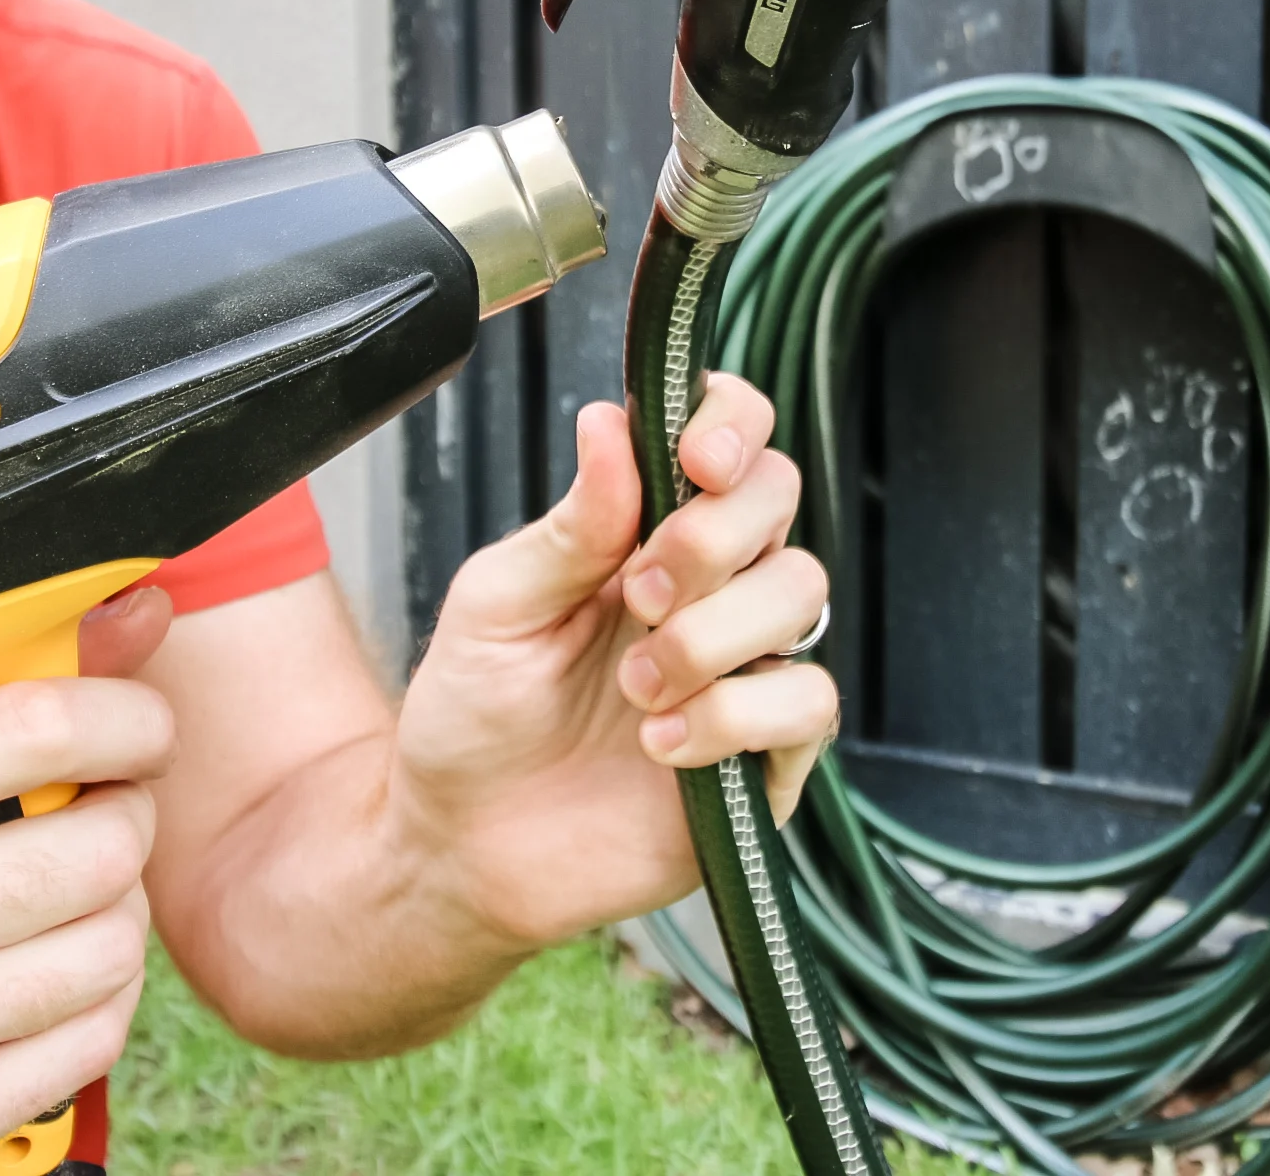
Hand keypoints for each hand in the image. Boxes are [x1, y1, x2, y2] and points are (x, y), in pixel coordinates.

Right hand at [0, 593, 179, 1175]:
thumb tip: (138, 612)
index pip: (36, 732)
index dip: (125, 718)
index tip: (137, 725)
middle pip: (97, 851)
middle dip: (126, 815)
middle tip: (102, 807)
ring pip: (110, 950)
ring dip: (116, 910)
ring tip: (62, 892)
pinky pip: (87, 1043)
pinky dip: (90, 999)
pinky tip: (35, 973)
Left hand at [392, 373, 837, 949]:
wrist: (462, 849)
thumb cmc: (472, 716)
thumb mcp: (497, 604)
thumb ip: (569, 524)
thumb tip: (609, 421)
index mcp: (646, 531)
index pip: (731, 440)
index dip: (735, 425)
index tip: (696, 459)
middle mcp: (710, 586)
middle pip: (779, 499)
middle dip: (712, 539)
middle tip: (637, 595)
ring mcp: (746, 666)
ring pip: (801, 593)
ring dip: (710, 636)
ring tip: (634, 690)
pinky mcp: (767, 755)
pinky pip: (807, 701)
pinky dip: (734, 718)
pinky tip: (664, 748)